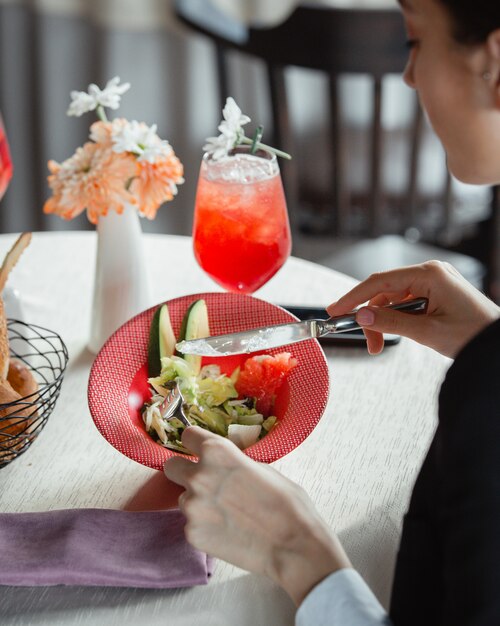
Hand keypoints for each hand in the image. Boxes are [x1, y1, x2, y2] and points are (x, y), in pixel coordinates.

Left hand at [164, 426, 350, 605]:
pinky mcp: (191, 533)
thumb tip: (224, 464)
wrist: (292, 545)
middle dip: (184, 471)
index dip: (194, 443)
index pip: (187, 436)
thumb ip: (234, 462)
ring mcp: (192, 506)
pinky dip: (204, 526)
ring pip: (183, 498)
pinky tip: (227, 531)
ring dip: (197, 502)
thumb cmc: (286, 502)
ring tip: (226, 514)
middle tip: (204, 482)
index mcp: (217, 452)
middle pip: (171, 466)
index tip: (198, 450)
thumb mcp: (261, 467)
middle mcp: (198, 475)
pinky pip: (191, 523)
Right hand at [326, 261, 499, 357]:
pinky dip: (397, 319)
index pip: (379, 282)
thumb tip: (361, 316)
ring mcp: (434, 282)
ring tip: (381, 344)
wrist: (497, 344)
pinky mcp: (436, 293)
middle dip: (371, 317)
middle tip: (369, 342)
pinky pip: (406, 303)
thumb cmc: (474, 334)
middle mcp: (430, 273)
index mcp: (429, 274)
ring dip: (383, 321)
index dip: (354, 296)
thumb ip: (391, 322)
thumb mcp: (427, 332)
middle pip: (384, 292)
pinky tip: (398, 333)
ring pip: (393, 299)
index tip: (335, 309)